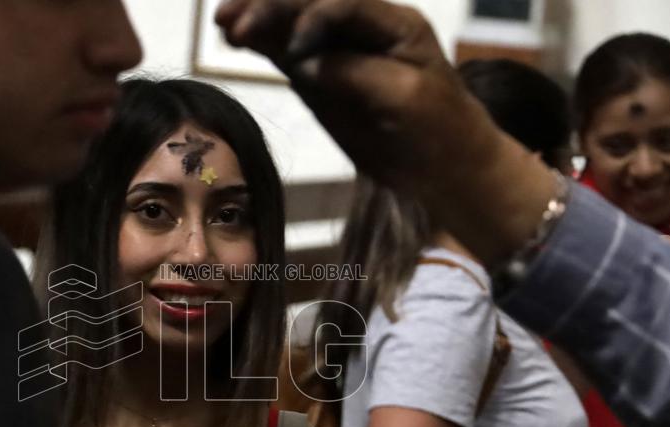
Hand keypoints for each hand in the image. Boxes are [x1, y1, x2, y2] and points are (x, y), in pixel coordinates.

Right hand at [216, 0, 489, 189]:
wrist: (444, 166)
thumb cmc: (437, 129)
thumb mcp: (404, 98)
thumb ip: (354, 74)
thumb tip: (303, 63)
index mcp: (392, 23)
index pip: (343, 4)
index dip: (312, 15)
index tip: (293, 48)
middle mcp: (360, 27)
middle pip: (309, 3)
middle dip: (271, 6)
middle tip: (234, 20)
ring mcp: (337, 51)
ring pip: (290, 23)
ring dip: (257, 18)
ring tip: (224, 22)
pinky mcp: (319, 77)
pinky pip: (284, 50)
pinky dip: (260, 42)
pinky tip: (232, 36)